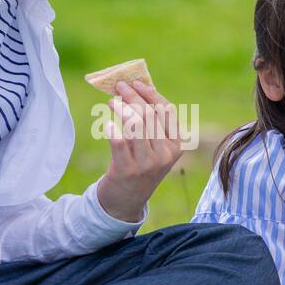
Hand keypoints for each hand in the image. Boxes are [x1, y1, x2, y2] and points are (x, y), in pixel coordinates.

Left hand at [96, 79, 182, 222]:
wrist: (126, 201)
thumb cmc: (139, 166)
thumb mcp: (154, 147)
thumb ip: (152, 122)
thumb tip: (137, 88)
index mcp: (178, 145)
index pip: (167, 110)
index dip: (150, 93)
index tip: (135, 82)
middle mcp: (166, 154)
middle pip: (149, 115)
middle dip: (132, 96)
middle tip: (118, 87)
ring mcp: (148, 163)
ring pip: (135, 124)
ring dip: (121, 108)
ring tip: (111, 102)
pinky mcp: (128, 170)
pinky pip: (119, 141)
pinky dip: (111, 128)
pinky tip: (106, 123)